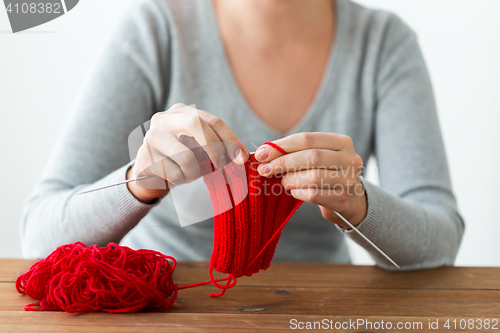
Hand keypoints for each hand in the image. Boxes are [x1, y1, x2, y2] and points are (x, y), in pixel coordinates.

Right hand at [127, 104, 248, 202]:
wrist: (150, 170)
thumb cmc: (181, 156)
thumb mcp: (199, 146)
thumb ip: (217, 146)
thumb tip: (241, 157)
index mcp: (182, 112)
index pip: (212, 120)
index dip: (230, 139)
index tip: (242, 157)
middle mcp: (164, 119)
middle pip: (196, 125)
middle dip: (216, 148)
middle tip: (223, 165)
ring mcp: (152, 137)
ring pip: (186, 157)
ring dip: (196, 172)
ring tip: (190, 173)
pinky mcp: (145, 158)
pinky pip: (175, 174)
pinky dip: (182, 180)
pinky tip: (176, 177)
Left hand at [254, 132, 366, 227]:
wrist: (352, 201)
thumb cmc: (327, 175)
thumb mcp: (318, 158)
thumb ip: (296, 152)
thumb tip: (264, 153)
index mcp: (342, 142)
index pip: (307, 139)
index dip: (281, 146)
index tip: (261, 154)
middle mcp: (350, 159)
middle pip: (311, 156)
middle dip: (283, 162)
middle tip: (265, 170)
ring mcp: (349, 180)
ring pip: (313, 177)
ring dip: (290, 180)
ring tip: (283, 182)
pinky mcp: (343, 199)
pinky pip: (314, 195)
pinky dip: (298, 193)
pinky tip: (293, 192)